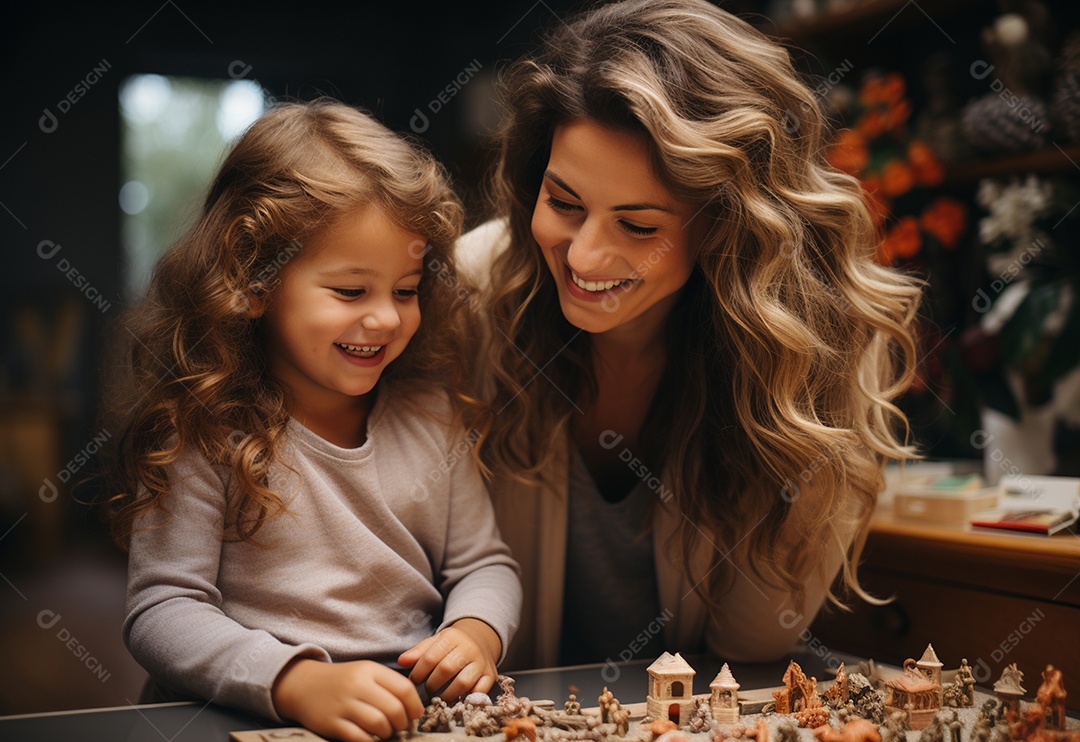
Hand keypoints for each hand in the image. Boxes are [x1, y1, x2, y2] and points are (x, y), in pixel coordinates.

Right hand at [271, 658, 422, 741]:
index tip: (415, 715)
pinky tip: (371, 738)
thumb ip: (389, 684)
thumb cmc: (342, 681)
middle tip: (402, 727)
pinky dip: (371, 741)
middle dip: (403, 723)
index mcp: (369, 669)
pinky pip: (359, 738)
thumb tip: (414, 707)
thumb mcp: (365, 672)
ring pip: (379, 724)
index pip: (404, 688)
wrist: (303, 685)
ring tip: (387, 732)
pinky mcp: (331, 723)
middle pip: (394, 708)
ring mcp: (343, 704)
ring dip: (388, 733)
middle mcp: (357, 685)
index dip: (415, 706)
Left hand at [397, 618, 500, 700]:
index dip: (418, 672)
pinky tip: (458, 700)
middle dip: (432, 684)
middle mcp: (469, 648)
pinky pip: (481, 690)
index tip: (413, 681)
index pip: (431, 657)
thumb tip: (401, 661)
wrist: (480, 640)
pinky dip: (469, 699)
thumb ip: (418, 652)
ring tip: (440, 697)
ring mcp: (481, 662)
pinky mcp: (490, 675)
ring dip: (447, 694)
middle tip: (427, 690)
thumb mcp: (435, 642)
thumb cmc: (452, 645)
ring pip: (463, 682)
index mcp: (452, 637)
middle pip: (446, 669)